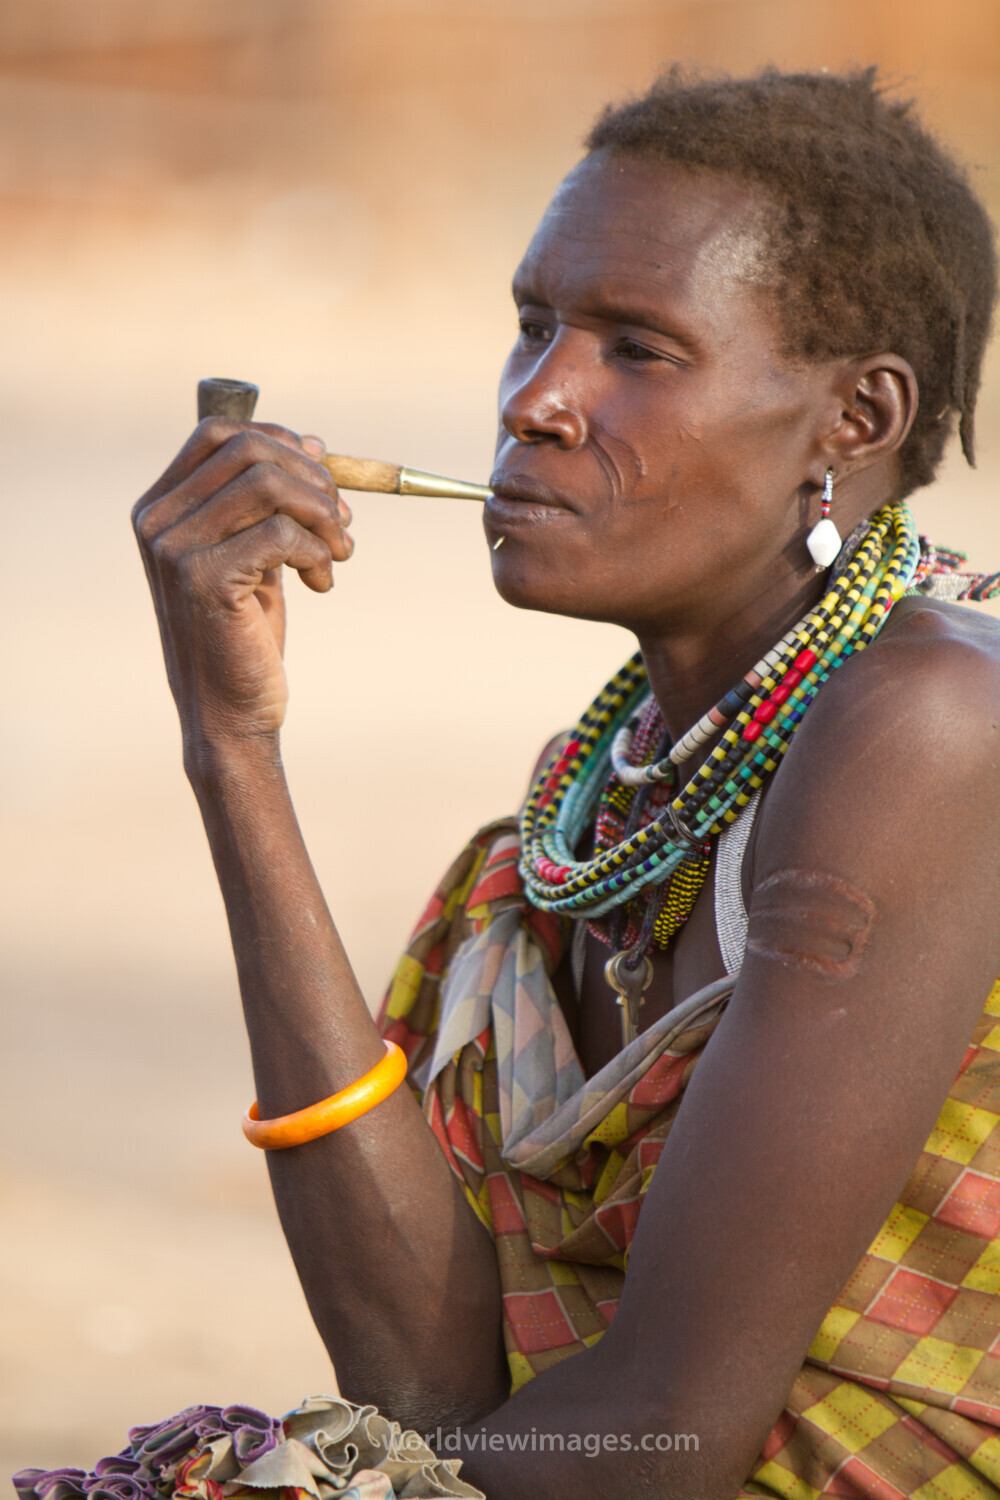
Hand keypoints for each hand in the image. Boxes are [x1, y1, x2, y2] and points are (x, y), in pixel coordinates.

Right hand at [132, 418, 351, 756]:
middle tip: (342, 522)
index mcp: (161, 507)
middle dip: (312, 478)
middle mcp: (157, 521)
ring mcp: (174, 549)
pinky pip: (281, 532)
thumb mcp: (255, 554)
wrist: (231, 712)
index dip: (281, 441)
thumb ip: (269, 504)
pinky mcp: (203, 579)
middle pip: (248, 450)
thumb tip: (314, 444)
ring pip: (268, 486)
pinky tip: (321, 584)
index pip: (218, 432)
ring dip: (321, 515)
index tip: (324, 472)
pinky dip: (317, 552)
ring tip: (338, 554)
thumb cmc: (245, 633)